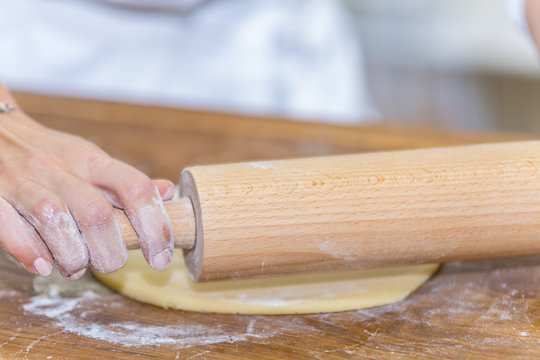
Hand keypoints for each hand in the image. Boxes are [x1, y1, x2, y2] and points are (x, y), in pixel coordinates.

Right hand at [0, 85, 174, 278]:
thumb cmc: (51, 153)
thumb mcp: (92, 160)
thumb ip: (127, 181)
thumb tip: (169, 192)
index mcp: (92, 161)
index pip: (136, 188)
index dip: (155, 227)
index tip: (162, 257)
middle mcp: (61, 169)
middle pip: (98, 215)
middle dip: (111, 251)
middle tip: (111, 264)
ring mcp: (25, 181)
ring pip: (57, 221)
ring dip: (73, 257)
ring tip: (77, 267)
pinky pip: (10, 227)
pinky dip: (30, 252)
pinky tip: (44, 266)